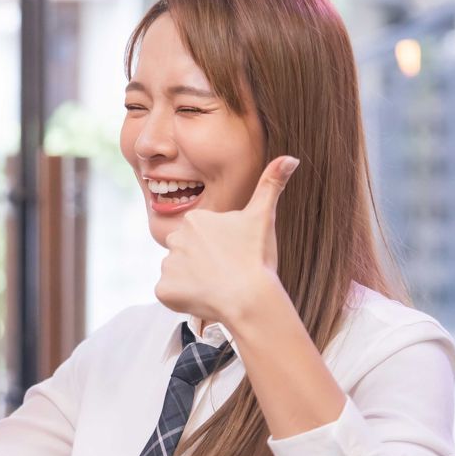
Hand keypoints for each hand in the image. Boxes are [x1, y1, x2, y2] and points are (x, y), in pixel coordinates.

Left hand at [153, 155, 299, 325]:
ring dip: (194, 281)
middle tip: (226, 272)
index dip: (220, 248)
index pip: (202, 235)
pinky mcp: (163, 290)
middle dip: (204, 262)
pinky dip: (184, 298)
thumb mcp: (264, 217)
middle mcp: (174, 237)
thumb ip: (271, 184)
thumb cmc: (257, 257)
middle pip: (188, 252)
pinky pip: (171, 293)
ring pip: (179, 273)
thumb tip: (291, 157)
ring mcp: (167, 265)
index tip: (233, 256)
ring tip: (218, 287)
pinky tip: (205, 298)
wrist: (249, 297)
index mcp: (195, 219)